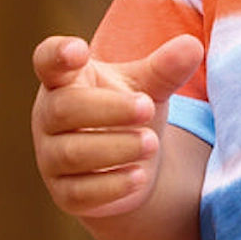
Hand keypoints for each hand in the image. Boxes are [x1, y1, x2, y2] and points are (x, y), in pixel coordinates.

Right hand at [32, 33, 203, 219]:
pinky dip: (112, 185)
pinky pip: (80, 192)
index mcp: (66, 80)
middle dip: (109, 108)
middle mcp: (49, 116)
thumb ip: (165, 68)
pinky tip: (139, 176)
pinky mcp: (65, 193)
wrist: (127, 162)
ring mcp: (52, 156)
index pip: (48, 60)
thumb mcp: (148, 86)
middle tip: (148, 107)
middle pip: (64, 109)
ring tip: (152, 142)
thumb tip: (192, 47)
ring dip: (116, 147)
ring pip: (72, 153)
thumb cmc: (129, 110)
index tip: (78, 50)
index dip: (58, 54)